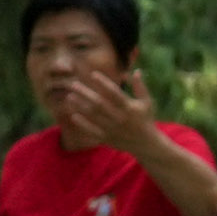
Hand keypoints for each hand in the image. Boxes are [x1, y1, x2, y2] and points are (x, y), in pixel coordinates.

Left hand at [38, 55, 158, 146]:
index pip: (114, 93)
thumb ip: (140, 87)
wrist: (146, 144)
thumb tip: (136, 70)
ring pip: (93, 116)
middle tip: (73, 84)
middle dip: (85, 93)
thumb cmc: (146, 119)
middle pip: (99, 104)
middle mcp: (120, 118)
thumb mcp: (147, 102)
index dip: (103, 83)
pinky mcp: (107, 138)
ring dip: (80, 106)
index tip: (93, 74)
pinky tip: (73, 115)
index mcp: (129, 107)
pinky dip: (82, 124)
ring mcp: (112, 129)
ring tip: (69, 97)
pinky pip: (92, 131)